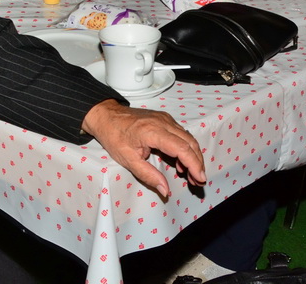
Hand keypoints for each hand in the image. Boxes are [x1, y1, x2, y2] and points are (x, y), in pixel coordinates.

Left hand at [82, 100, 205, 197]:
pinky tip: (181, 163)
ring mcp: (165, 119)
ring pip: (188, 138)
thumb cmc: (114, 135)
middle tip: (197, 181)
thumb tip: (164, 189)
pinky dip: (186, 149)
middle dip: (197, 163)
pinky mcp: (165, 119)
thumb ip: (148, 175)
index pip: (182, 149)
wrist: (106, 115)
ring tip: (191, 175)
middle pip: (190, 143)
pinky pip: (181, 134)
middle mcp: (163, 122)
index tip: (200, 178)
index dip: (194, 165)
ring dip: (193, 157)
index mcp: (153, 131)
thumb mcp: (128, 159)